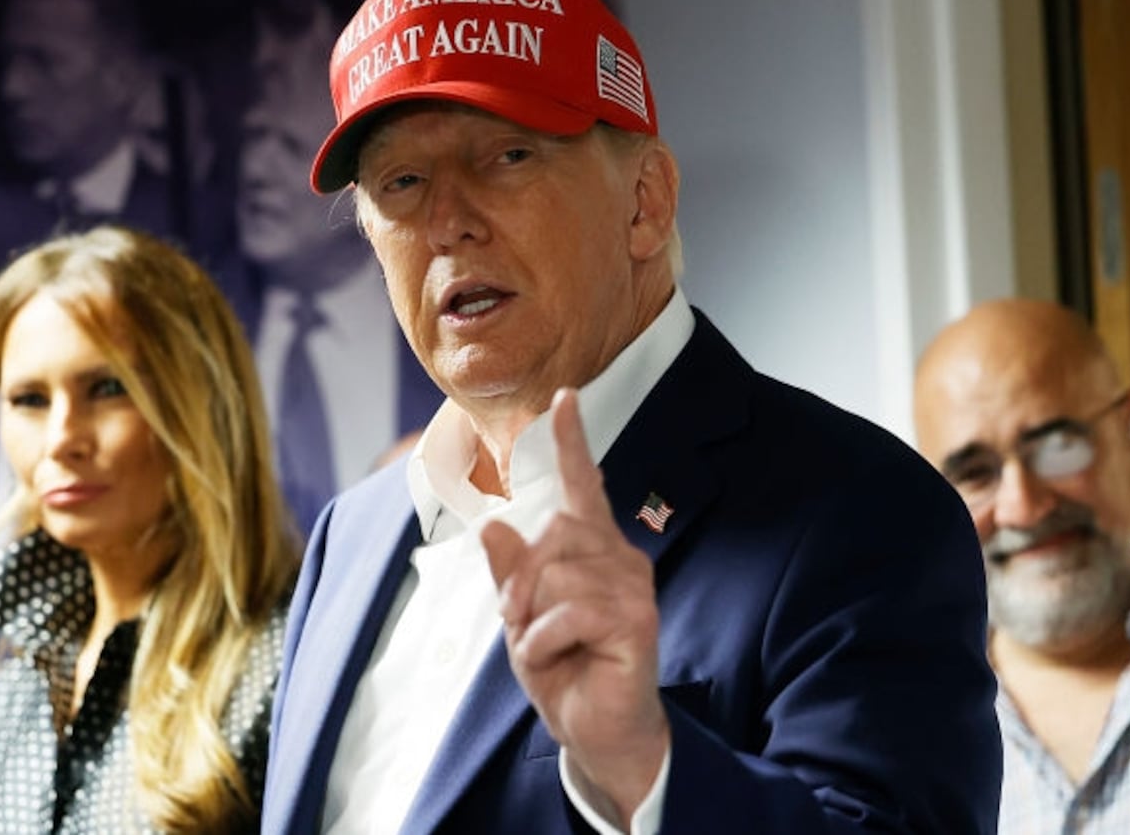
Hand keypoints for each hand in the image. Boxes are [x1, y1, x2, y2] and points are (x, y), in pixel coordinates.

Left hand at [482, 388, 668, 827]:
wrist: (596, 732)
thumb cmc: (566, 671)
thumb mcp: (523, 619)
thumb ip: (510, 573)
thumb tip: (493, 526)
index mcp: (593, 551)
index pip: (584, 487)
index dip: (573, 441)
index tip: (563, 398)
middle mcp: (620, 558)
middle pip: (552, 533)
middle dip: (521, 580)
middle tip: (520, 623)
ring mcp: (633, 587)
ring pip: (556, 573)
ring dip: (532, 618)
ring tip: (547, 648)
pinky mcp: (636, 620)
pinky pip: (569, 610)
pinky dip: (545, 641)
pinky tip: (560, 659)